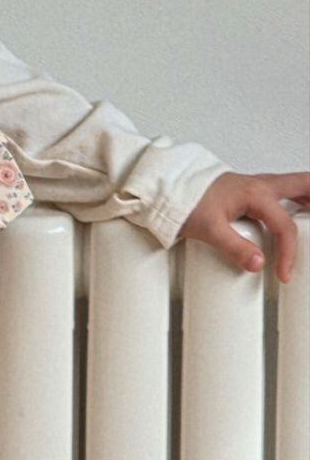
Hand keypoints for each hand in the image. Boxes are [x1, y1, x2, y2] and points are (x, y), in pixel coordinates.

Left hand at [178, 172, 309, 284]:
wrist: (164, 188)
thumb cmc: (183, 202)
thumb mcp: (207, 228)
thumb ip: (233, 247)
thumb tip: (259, 264)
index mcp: (254, 193)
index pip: (284, 226)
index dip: (288, 253)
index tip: (283, 275)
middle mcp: (260, 185)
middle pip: (305, 185)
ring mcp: (257, 186)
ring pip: (296, 186)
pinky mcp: (250, 191)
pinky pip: (283, 193)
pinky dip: (298, 200)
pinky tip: (300, 213)